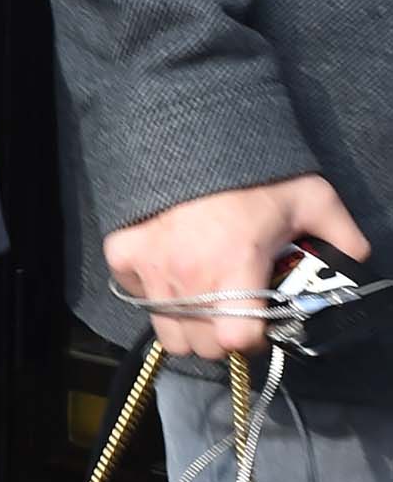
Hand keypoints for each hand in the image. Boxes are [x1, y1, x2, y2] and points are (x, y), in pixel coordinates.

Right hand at [103, 176, 370, 359]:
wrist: (194, 135)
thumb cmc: (256, 174)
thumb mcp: (312, 199)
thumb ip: (342, 237)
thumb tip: (358, 266)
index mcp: (236, 263)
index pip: (236, 339)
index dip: (253, 339)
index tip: (260, 323)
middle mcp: (188, 272)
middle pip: (204, 347)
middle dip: (223, 337)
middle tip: (236, 310)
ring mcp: (151, 265)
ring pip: (169, 334)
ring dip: (190, 325)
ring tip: (205, 299)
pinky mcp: (123, 253)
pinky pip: (137, 298)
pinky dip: (152, 294)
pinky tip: (173, 273)